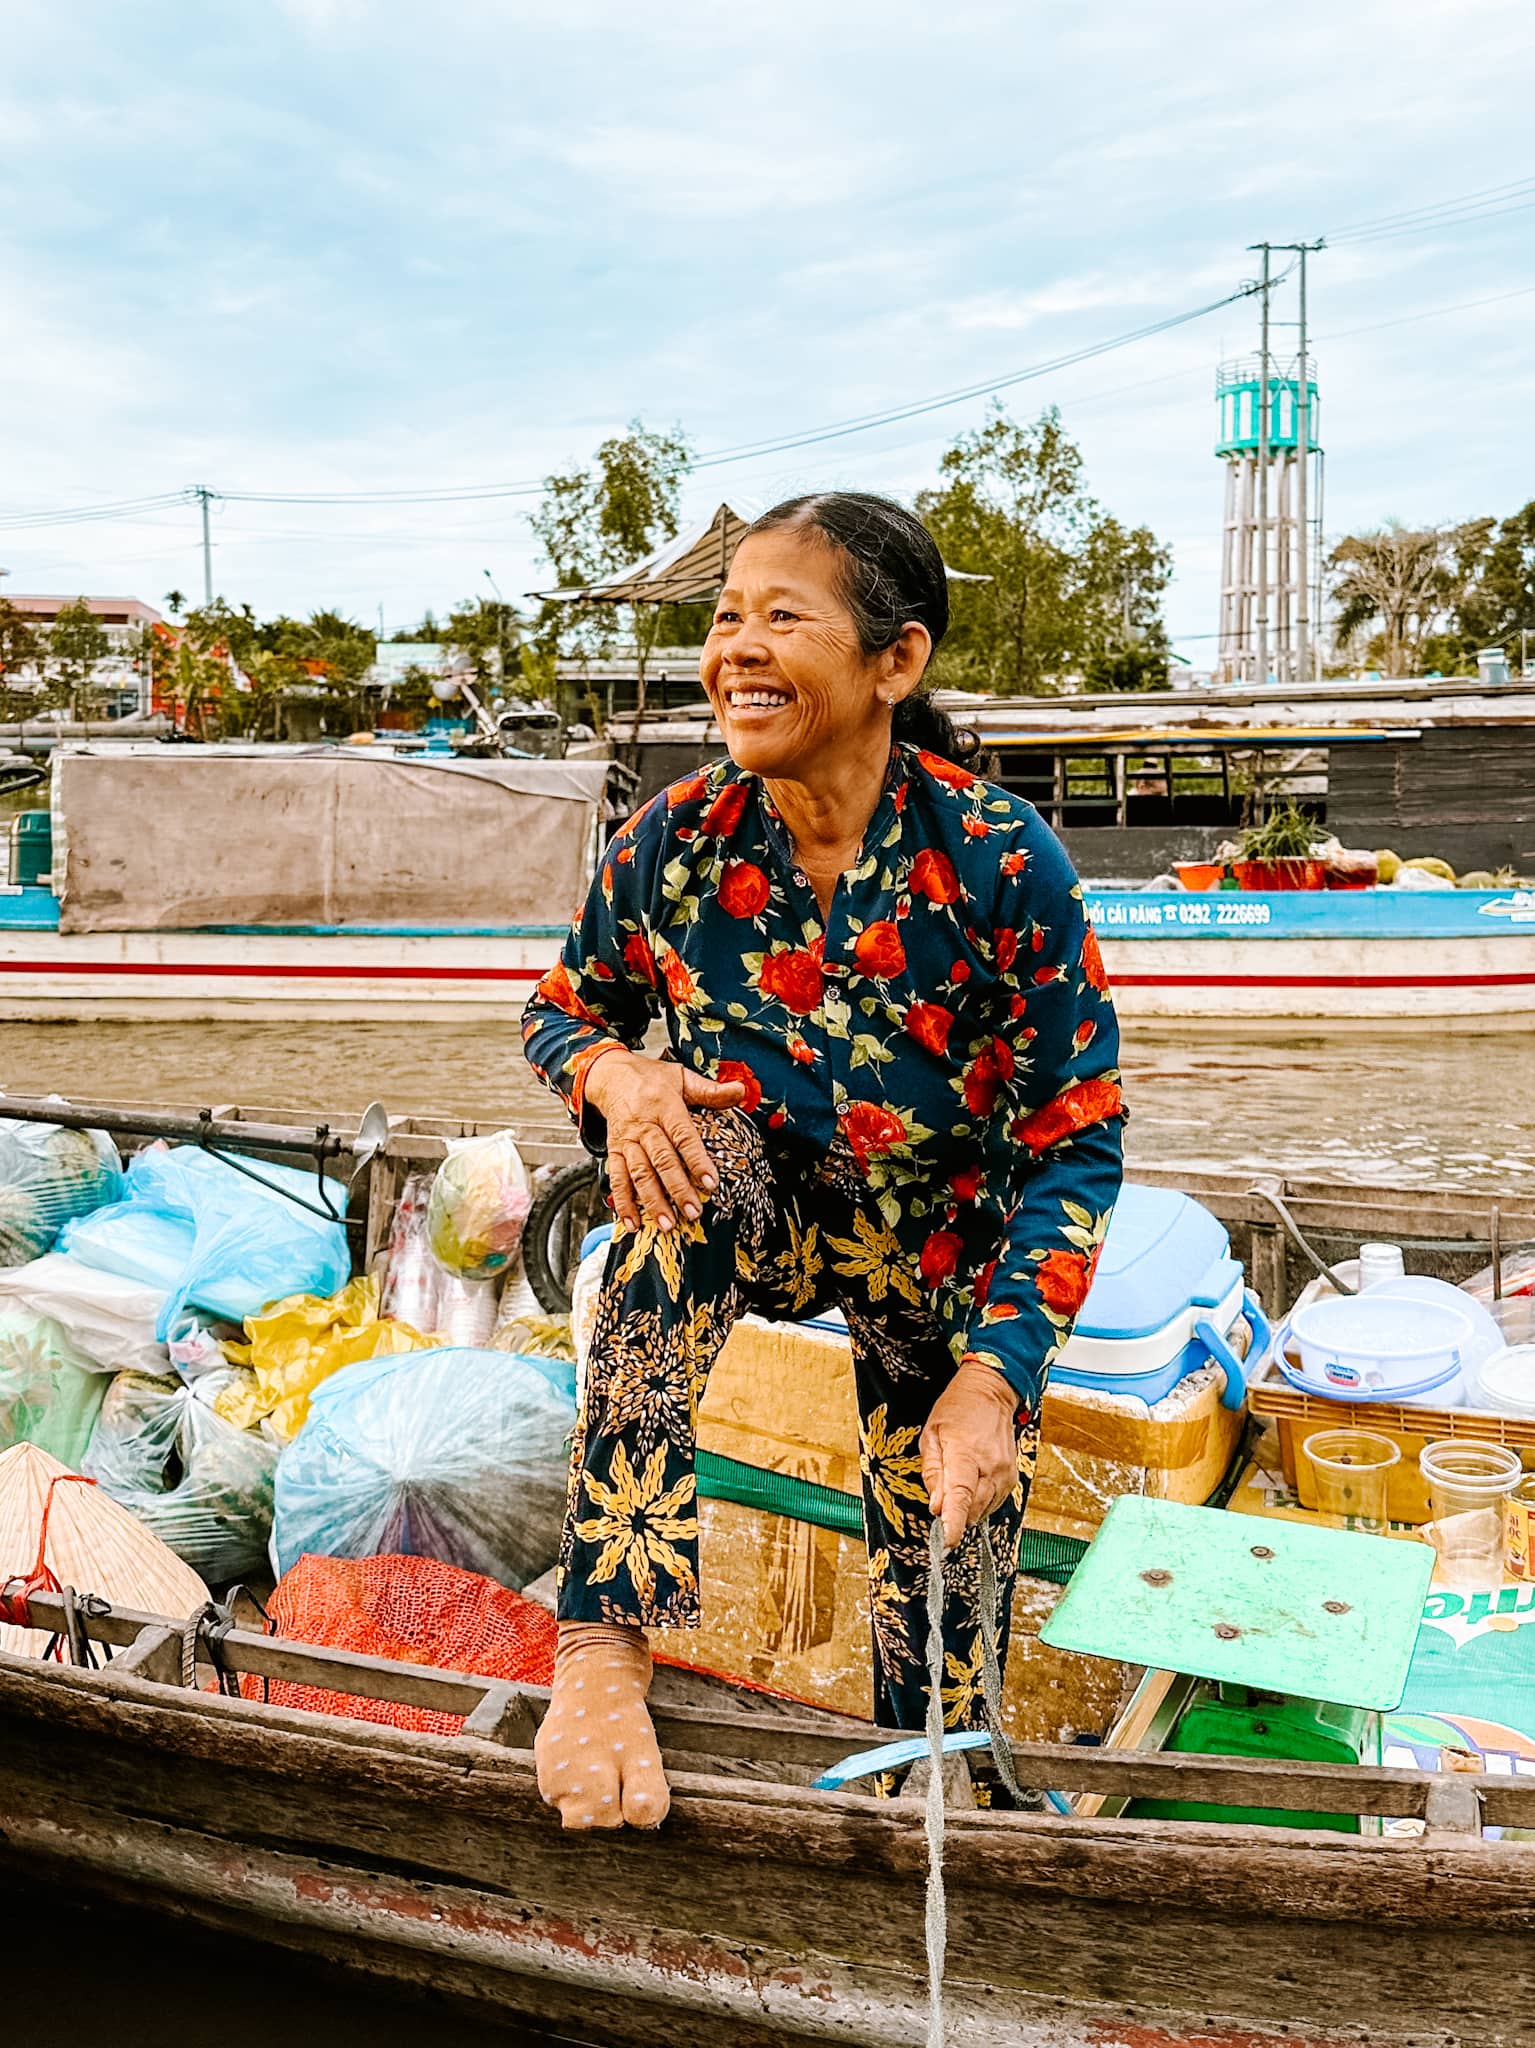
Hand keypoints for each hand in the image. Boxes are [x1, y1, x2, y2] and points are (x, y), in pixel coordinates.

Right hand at [585, 1048, 747, 1232]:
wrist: (612, 1076)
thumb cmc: (651, 1079)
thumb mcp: (682, 1078)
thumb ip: (711, 1090)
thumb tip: (740, 1091)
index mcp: (664, 1106)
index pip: (683, 1136)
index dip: (697, 1160)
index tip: (711, 1182)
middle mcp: (644, 1126)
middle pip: (661, 1160)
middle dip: (677, 1188)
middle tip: (692, 1212)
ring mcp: (627, 1141)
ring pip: (639, 1174)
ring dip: (652, 1201)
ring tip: (667, 1223)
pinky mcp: (614, 1151)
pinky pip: (617, 1178)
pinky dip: (623, 1202)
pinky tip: (632, 1221)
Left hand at [920, 1360, 1020, 1550]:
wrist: (990, 1393)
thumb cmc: (956, 1411)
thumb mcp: (931, 1435)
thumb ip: (933, 1473)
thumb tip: (936, 1507)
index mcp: (965, 1453)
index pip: (961, 1496)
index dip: (954, 1522)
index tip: (948, 1542)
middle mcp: (991, 1466)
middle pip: (973, 1509)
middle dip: (955, 1515)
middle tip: (941, 1502)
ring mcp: (1005, 1473)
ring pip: (984, 1509)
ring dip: (967, 1508)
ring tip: (957, 1483)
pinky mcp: (1012, 1477)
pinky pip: (993, 1502)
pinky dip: (979, 1502)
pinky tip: (971, 1485)